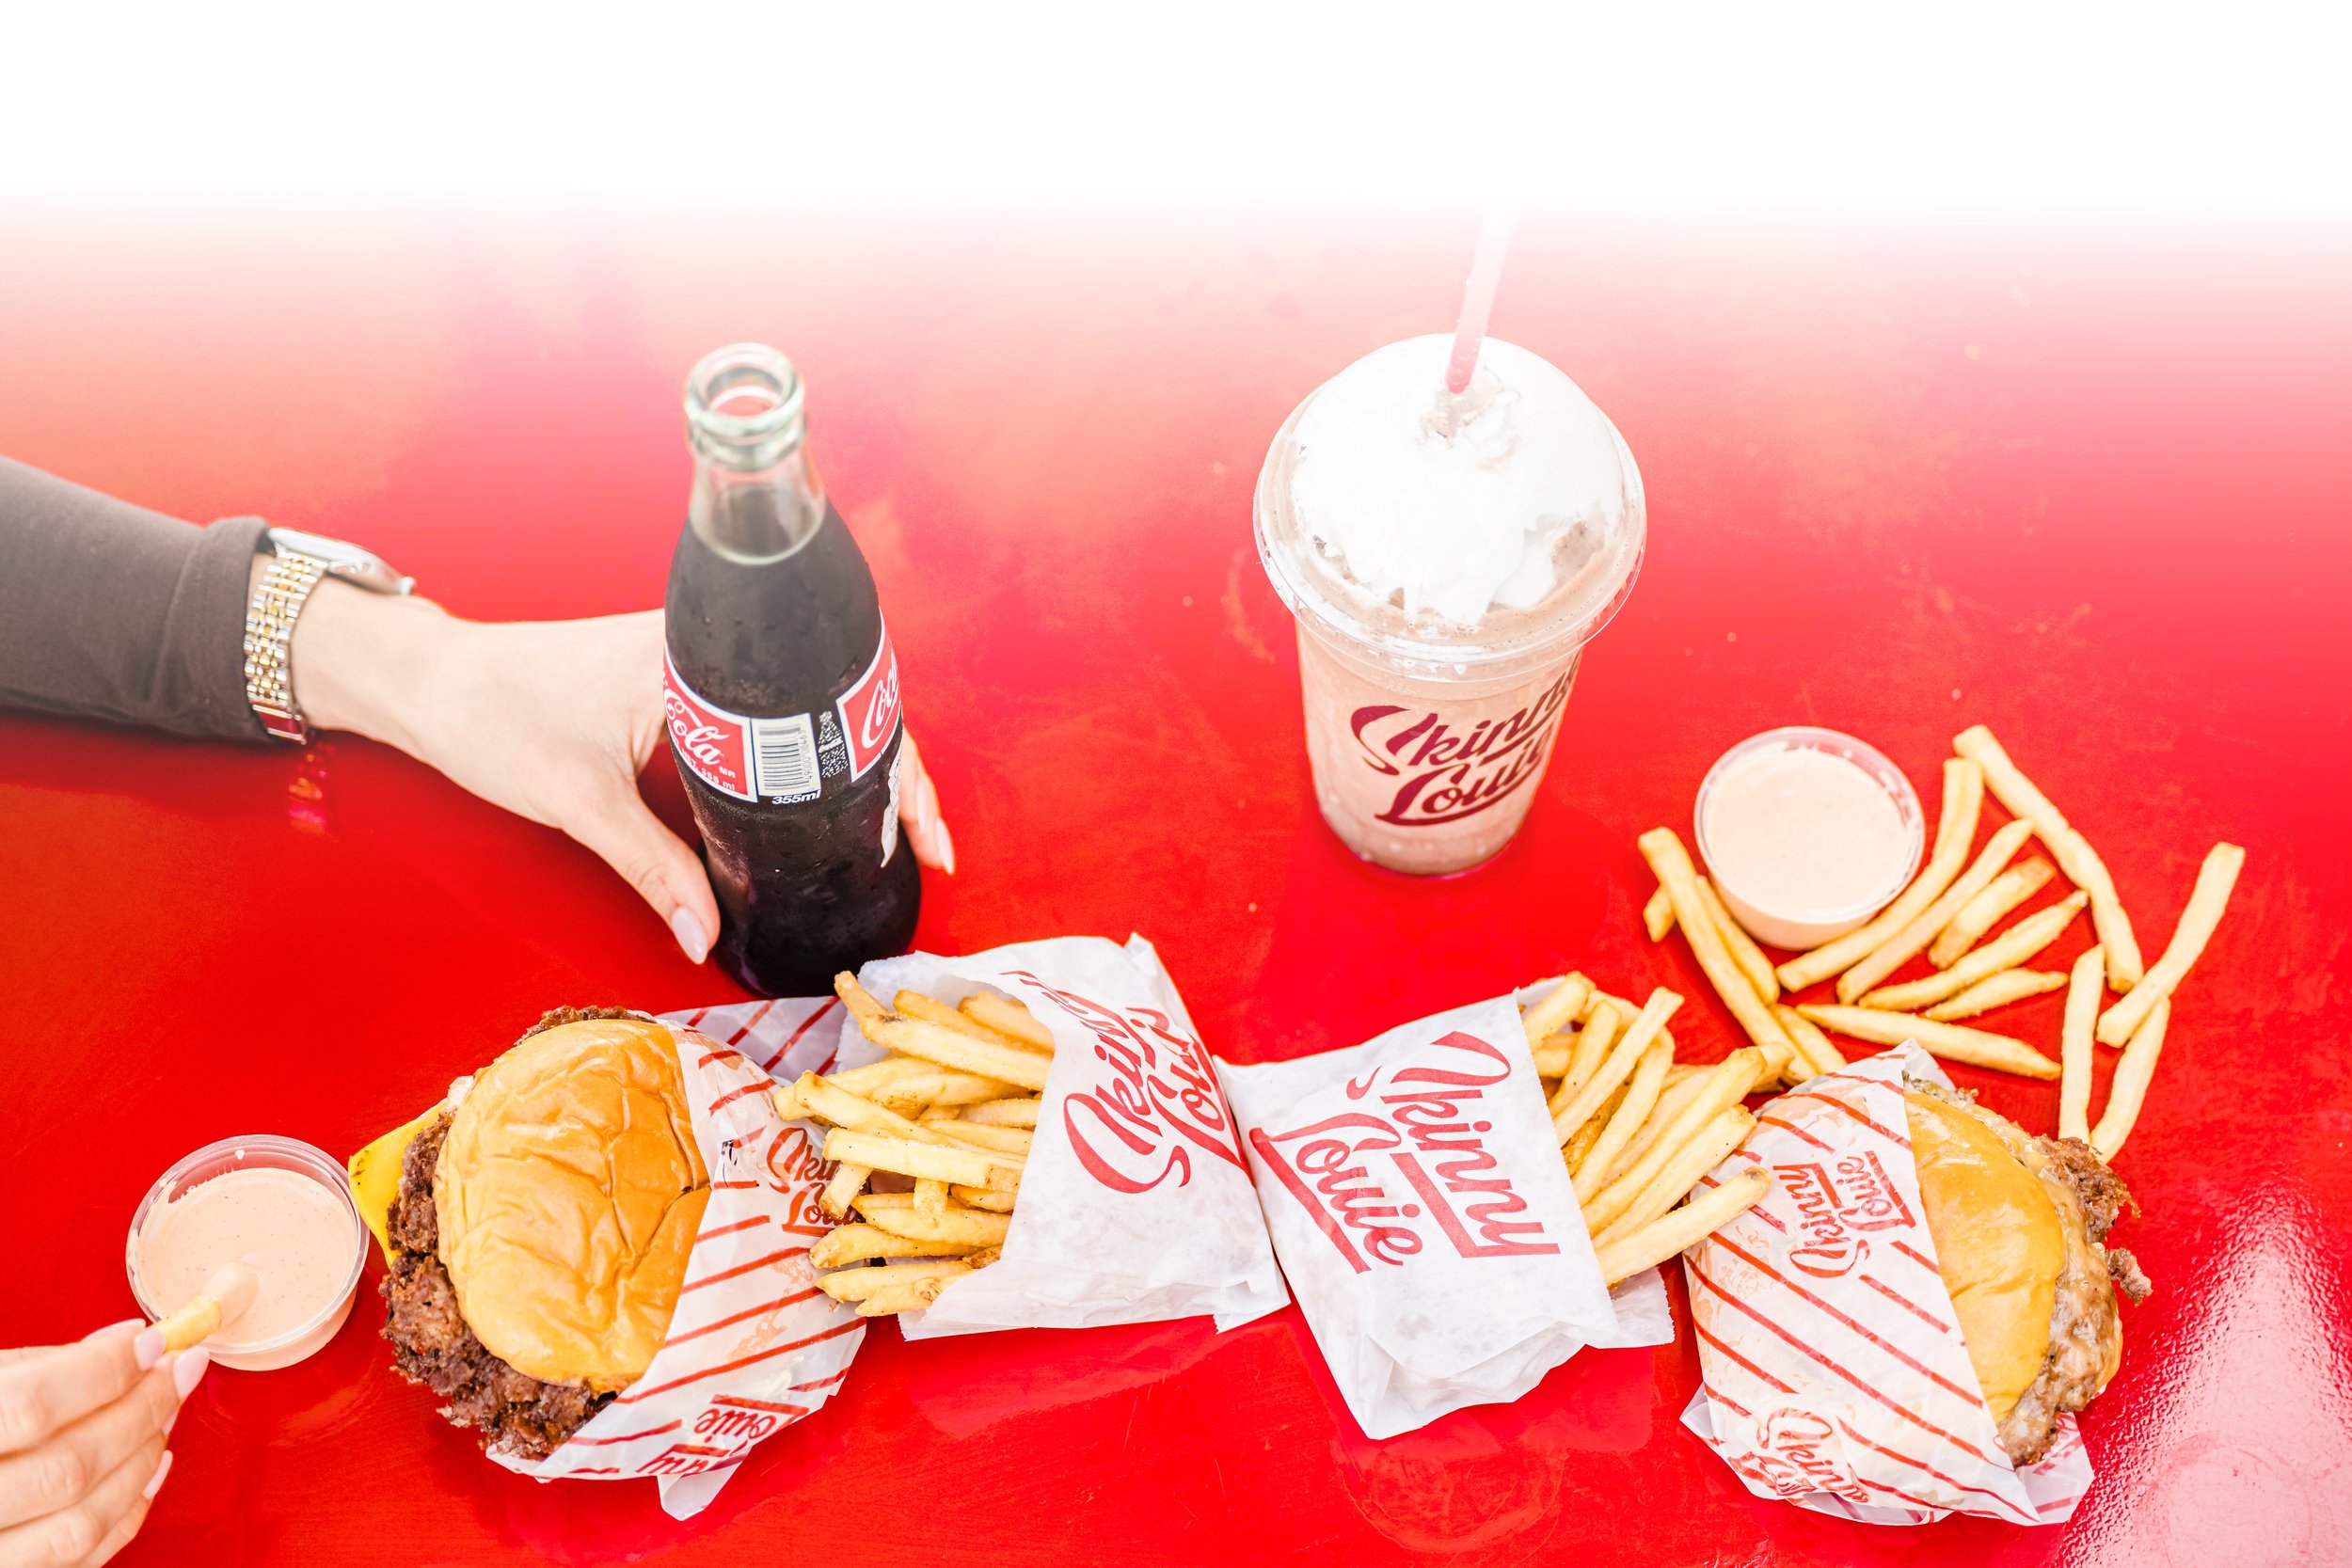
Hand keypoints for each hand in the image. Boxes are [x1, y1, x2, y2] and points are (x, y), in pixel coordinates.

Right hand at [0, 1324, 203, 1566]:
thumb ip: (29, 1370)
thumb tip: (123, 1347)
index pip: (32, 1405)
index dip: (104, 1370)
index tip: (150, 1340)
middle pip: (69, 1466)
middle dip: (141, 1411)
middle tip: (177, 1370)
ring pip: (81, 1522)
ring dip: (141, 1465)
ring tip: (164, 1417)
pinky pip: (76, 1563)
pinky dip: (125, 1515)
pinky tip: (147, 1471)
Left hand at [288, 585, 953, 962]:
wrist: (431, 680)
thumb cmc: (489, 715)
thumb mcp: (579, 802)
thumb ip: (653, 869)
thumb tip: (706, 935)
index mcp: (694, 660)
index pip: (827, 714)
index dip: (892, 774)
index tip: (921, 829)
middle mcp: (708, 648)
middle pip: (835, 710)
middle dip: (893, 776)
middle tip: (925, 840)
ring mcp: (699, 660)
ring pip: (808, 713)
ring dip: (853, 765)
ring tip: (891, 824)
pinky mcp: (684, 679)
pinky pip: (769, 717)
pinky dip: (806, 760)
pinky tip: (821, 801)